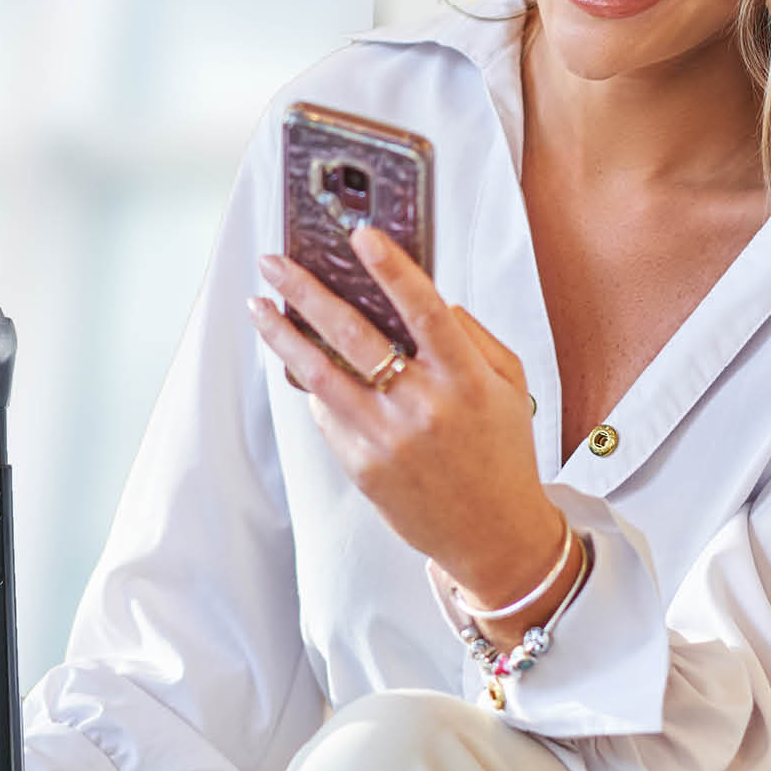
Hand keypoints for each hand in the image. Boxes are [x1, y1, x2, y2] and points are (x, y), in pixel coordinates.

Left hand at [249, 224, 567, 604]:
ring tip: (259, 307)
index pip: (425, 311)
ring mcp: (388, 439)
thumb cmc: (502, 453)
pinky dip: (313, 384)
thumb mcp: (510, 388)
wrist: (492, 535)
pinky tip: (301, 363)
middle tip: (275, 263)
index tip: (360, 236)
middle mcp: (424, 407)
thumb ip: (473, 339)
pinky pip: (327, 414)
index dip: (392, 270)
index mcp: (467, 381)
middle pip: (354, 336)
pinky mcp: (361, 465)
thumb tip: (427, 298)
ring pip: (320, 375)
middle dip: (307, 292)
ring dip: (282, 336)